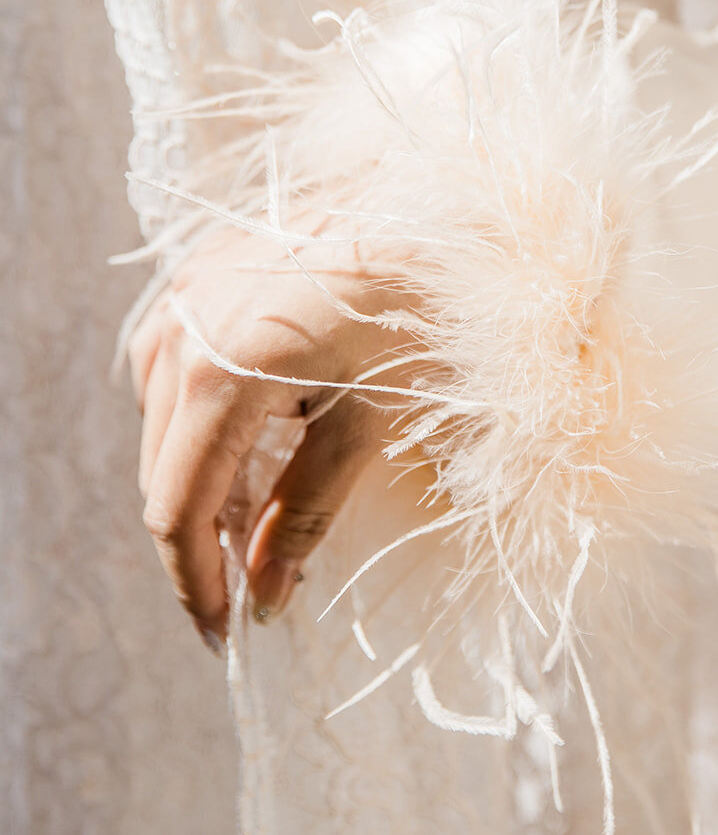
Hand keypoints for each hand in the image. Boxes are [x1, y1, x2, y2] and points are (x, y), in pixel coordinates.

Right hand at [127, 224, 409, 649]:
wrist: (439, 200)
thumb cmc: (419, 308)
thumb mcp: (370, 423)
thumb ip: (308, 511)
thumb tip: (269, 597)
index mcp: (218, 374)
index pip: (176, 509)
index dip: (195, 582)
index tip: (226, 633)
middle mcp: (179, 332)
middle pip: (161, 470)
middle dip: (204, 538)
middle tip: (257, 585)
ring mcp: (182, 296)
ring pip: (161, 423)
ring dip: (204, 478)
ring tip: (267, 513)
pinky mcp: (197, 274)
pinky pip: (175, 369)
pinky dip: (206, 421)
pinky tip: (260, 434)